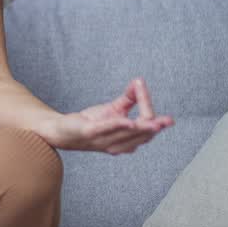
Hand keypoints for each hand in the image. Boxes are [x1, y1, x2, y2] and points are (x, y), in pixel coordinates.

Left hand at [41, 78, 173, 154]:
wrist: (60, 131)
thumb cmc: (89, 123)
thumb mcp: (113, 109)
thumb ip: (129, 98)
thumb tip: (140, 81)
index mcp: (126, 140)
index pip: (145, 128)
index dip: (150, 113)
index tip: (153, 100)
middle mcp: (117, 144)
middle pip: (141, 136)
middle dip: (154, 128)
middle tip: (168, 121)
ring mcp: (103, 140)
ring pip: (127, 135)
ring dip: (141, 128)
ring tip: (154, 123)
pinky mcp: (89, 133)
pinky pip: (106, 130)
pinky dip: (118, 126)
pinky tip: (129, 122)